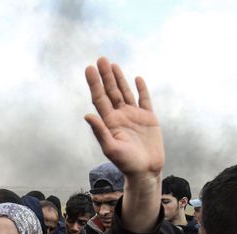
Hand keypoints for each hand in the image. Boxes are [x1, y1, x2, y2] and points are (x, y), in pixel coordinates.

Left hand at [84, 57, 163, 180]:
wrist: (145, 171)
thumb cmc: (126, 164)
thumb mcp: (111, 148)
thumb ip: (100, 132)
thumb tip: (87, 115)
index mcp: (109, 122)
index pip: (100, 98)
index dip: (95, 83)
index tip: (89, 68)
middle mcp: (120, 116)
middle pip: (111, 92)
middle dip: (106, 76)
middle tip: (100, 59)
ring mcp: (134, 116)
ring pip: (125, 93)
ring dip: (119, 79)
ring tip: (112, 64)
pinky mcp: (148, 118)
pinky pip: (144, 100)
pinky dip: (141, 89)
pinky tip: (136, 79)